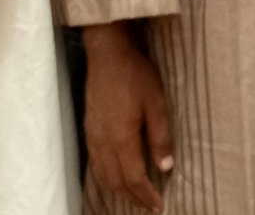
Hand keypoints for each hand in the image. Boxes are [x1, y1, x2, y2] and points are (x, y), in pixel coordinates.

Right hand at [82, 23, 173, 210]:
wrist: (107, 53)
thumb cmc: (135, 74)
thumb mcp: (156, 103)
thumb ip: (160, 137)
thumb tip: (165, 168)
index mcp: (121, 138)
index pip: (134, 178)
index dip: (146, 196)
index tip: (159, 206)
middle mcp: (103, 142)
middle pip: (116, 181)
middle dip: (133, 197)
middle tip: (149, 205)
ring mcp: (93, 136)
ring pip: (103, 174)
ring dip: (119, 190)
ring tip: (134, 196)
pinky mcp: (88, 129)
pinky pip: (95, 163)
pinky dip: (106, 176)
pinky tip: (114, 176)